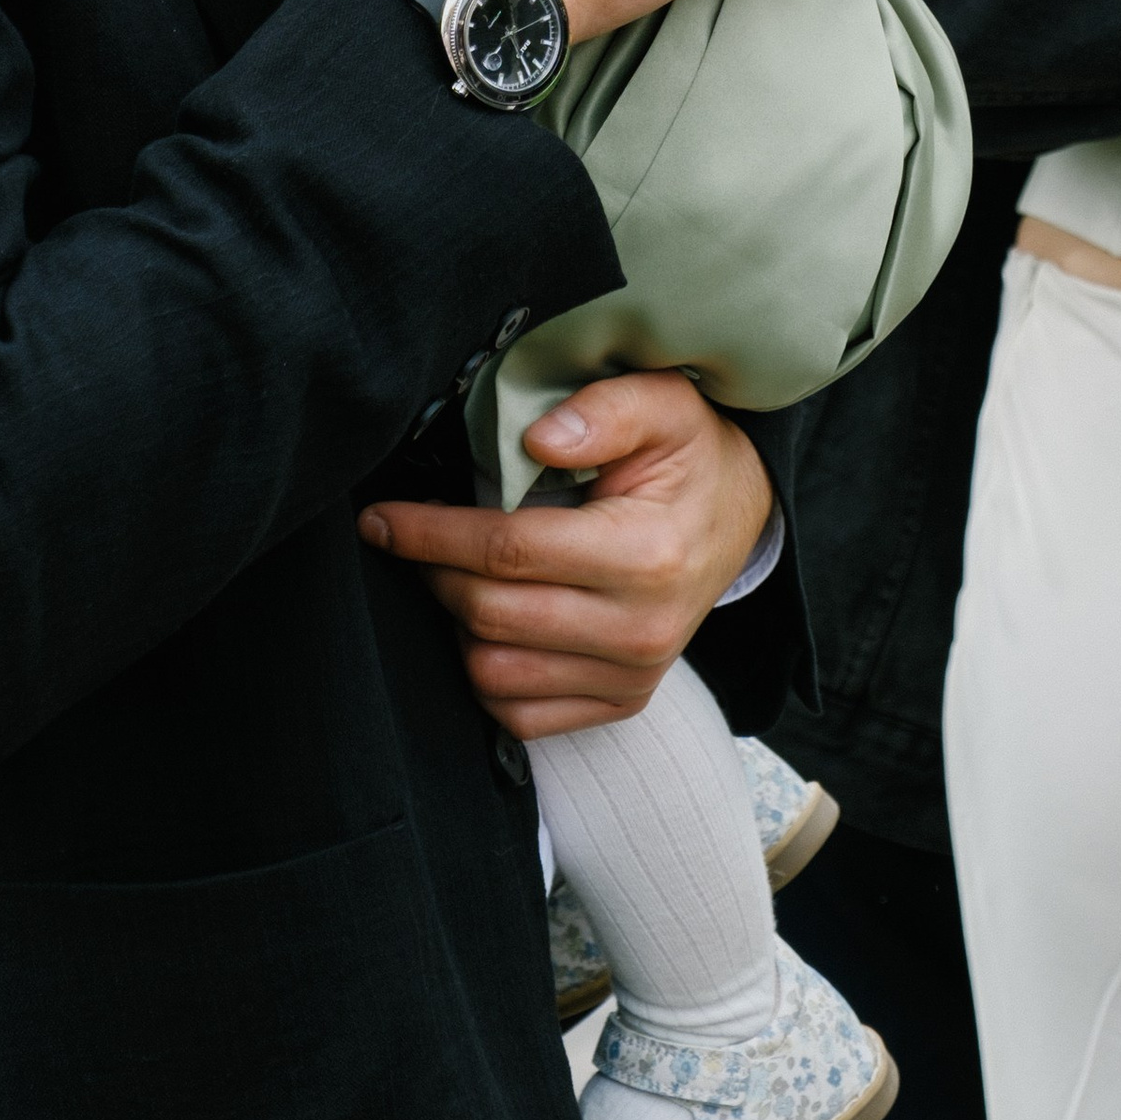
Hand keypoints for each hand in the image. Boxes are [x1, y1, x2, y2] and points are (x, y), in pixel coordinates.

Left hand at [357, 372, 774, 737]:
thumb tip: (535, 440)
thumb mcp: (666, 404)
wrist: (740, 518)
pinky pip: (517, 715)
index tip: (380, 518)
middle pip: (490, 613)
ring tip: (453, 573)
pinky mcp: (621, 702)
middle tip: (410, 536)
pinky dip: (484, 673)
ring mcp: (632, 676)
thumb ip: (606, 409)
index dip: (431, 533)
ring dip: (454, 623)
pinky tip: (487, 623)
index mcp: (648, 555)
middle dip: (433, 571)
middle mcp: (641, 629)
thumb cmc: (690, 456)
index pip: (509, 550)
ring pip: (492, 673)